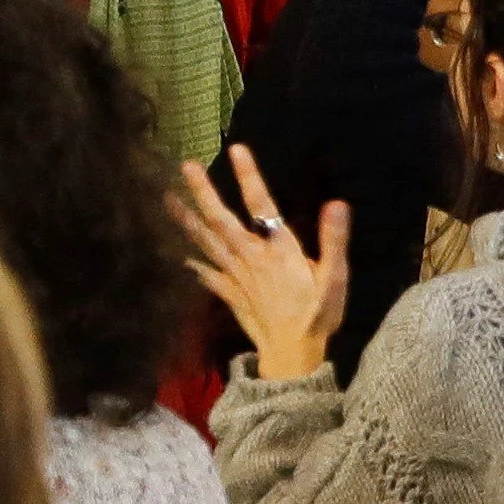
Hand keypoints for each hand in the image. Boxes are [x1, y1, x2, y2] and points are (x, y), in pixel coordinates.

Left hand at [175, 146, 349, 381]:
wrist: (293, 354)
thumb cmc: (318, 314)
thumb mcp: (335, 277)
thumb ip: (334, 239)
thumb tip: (337, 203)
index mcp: (278, 249)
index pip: (262, 205)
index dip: (249, 177)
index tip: (236, 149)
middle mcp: (250, 257)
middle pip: (221, 220)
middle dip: (203, 192)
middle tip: (185, 166)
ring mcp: (235, 275)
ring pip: (205, 242)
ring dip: (185, 219)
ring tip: (166, 198)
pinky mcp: (228, 293)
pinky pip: (204, 273)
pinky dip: (190, 261)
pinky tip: (178, 252)